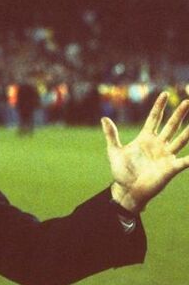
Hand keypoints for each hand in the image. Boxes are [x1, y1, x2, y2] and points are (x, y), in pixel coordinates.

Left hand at [102, 92, 188, 213]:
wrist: (127, 190)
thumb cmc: (121, 172)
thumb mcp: (114, 151)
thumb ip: (111, 135)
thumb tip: (104, 119)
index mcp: (145, 139)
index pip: (154, 119)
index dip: (159, 107)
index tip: (164, 94)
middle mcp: (158, 145)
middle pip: (171, 126)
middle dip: (179, 114)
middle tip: (188, 101)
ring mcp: (166, 155)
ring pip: (181, 139)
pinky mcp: (171, 168)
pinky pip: (185, 161)